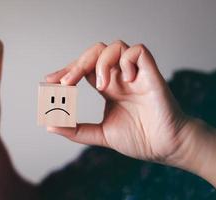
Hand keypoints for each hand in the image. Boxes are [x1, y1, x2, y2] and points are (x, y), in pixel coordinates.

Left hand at [46, 40, 189, 163]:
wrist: (166, 148)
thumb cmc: (139, 139)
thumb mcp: (100, 134)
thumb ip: (76, 130)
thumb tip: (50, 126)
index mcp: (108, 87)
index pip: (84, 69)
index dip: (67, 71)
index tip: (50, 81)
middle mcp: (119, 77)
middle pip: (94, 54)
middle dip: (76, 65)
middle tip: (64, 83)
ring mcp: (134, 74)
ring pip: (114, 47)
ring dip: (101, 63)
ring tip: (100, 85)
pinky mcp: (150, 74)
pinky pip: (138, 51)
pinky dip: (127, 61)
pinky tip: (126, 80)